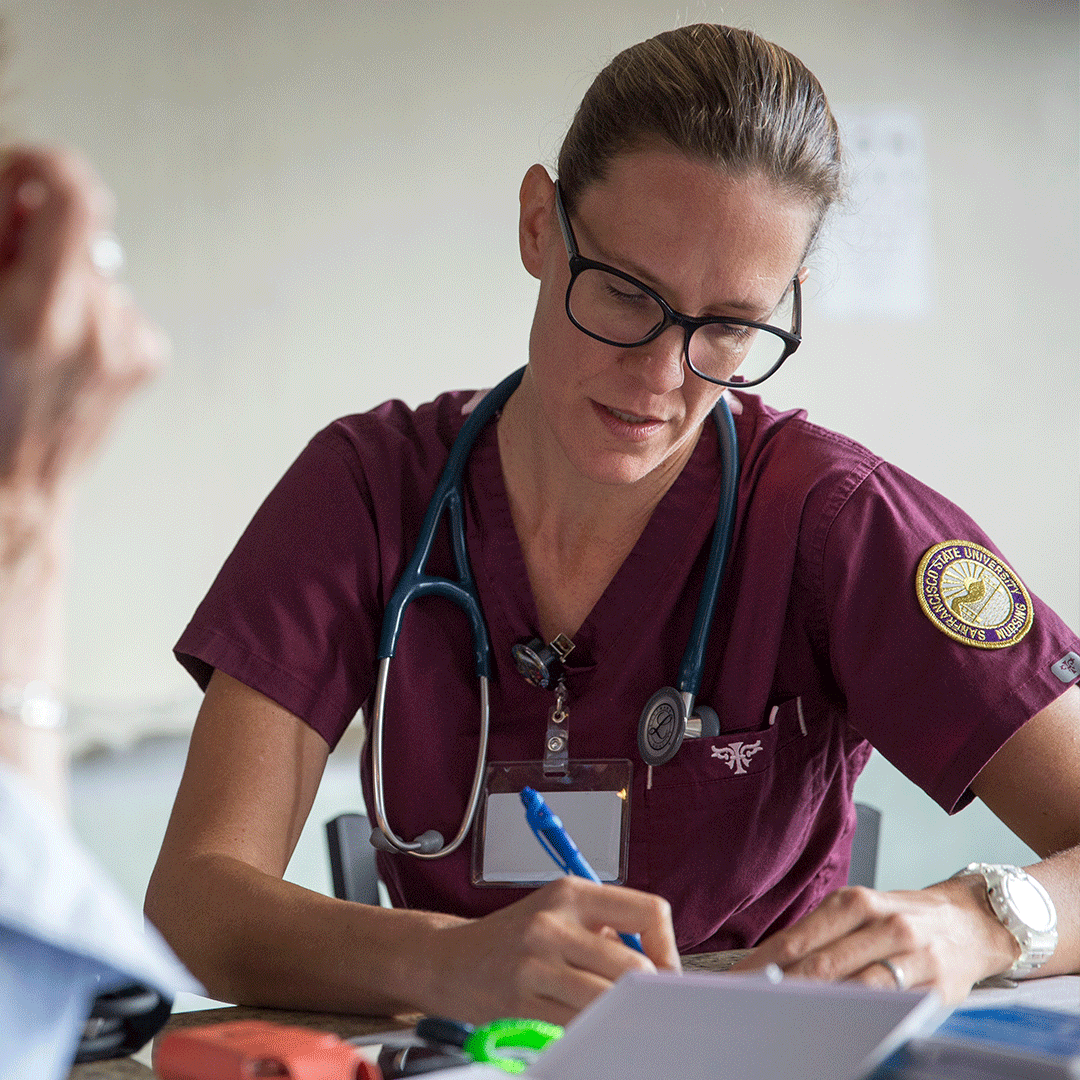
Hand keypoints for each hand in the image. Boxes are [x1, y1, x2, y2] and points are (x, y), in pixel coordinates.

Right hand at [0, 145, 165, 523]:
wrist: (8, 490)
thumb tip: (20, 184)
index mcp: (40, 314)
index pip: (73, 195)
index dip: (43, 165)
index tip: (19, 172)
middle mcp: (97, 329)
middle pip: (83, 230)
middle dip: (36, 232)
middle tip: (5, 270)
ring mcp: (129, 346)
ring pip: (97, 270)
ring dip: (62, 279)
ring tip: (28, 331)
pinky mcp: (147, 360)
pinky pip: (118, 305)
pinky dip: (89, 312)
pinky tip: (60, 352)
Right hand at [420, 876, 680, 1024]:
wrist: (448, 959)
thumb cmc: (514, 939)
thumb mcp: (559, 912)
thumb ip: (608, 929)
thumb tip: (662, 968)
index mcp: (570, 892)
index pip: (648, 911)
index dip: (666, 949)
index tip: (663, 973)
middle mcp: (552, 923)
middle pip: (633, 967)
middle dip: (646, 994)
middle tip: (645, 1006)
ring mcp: (534, 964)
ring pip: (606, 1001)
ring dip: (618, 1016)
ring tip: (614, 1017)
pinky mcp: (518, 1003)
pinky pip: (575, 1027)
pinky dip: (588, 1031)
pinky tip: (583, 1026)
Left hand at [730, 878, 1020, 1003]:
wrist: (972, 922)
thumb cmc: (902, 917)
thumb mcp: (860, 911)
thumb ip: (820, 935)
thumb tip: (768, 964)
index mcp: (854, 902)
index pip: (796, 939)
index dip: (762, 966)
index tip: (736, 985)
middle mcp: (882, 922)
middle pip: (820, 965)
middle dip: (782, 989)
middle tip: (750, 1007)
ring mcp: (911, 954)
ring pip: (855, 986)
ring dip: (817, 1005)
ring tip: (785, 1019)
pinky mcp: (934, 985)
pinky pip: (890, 1004)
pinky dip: (861, 1015)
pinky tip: (838, 1023)